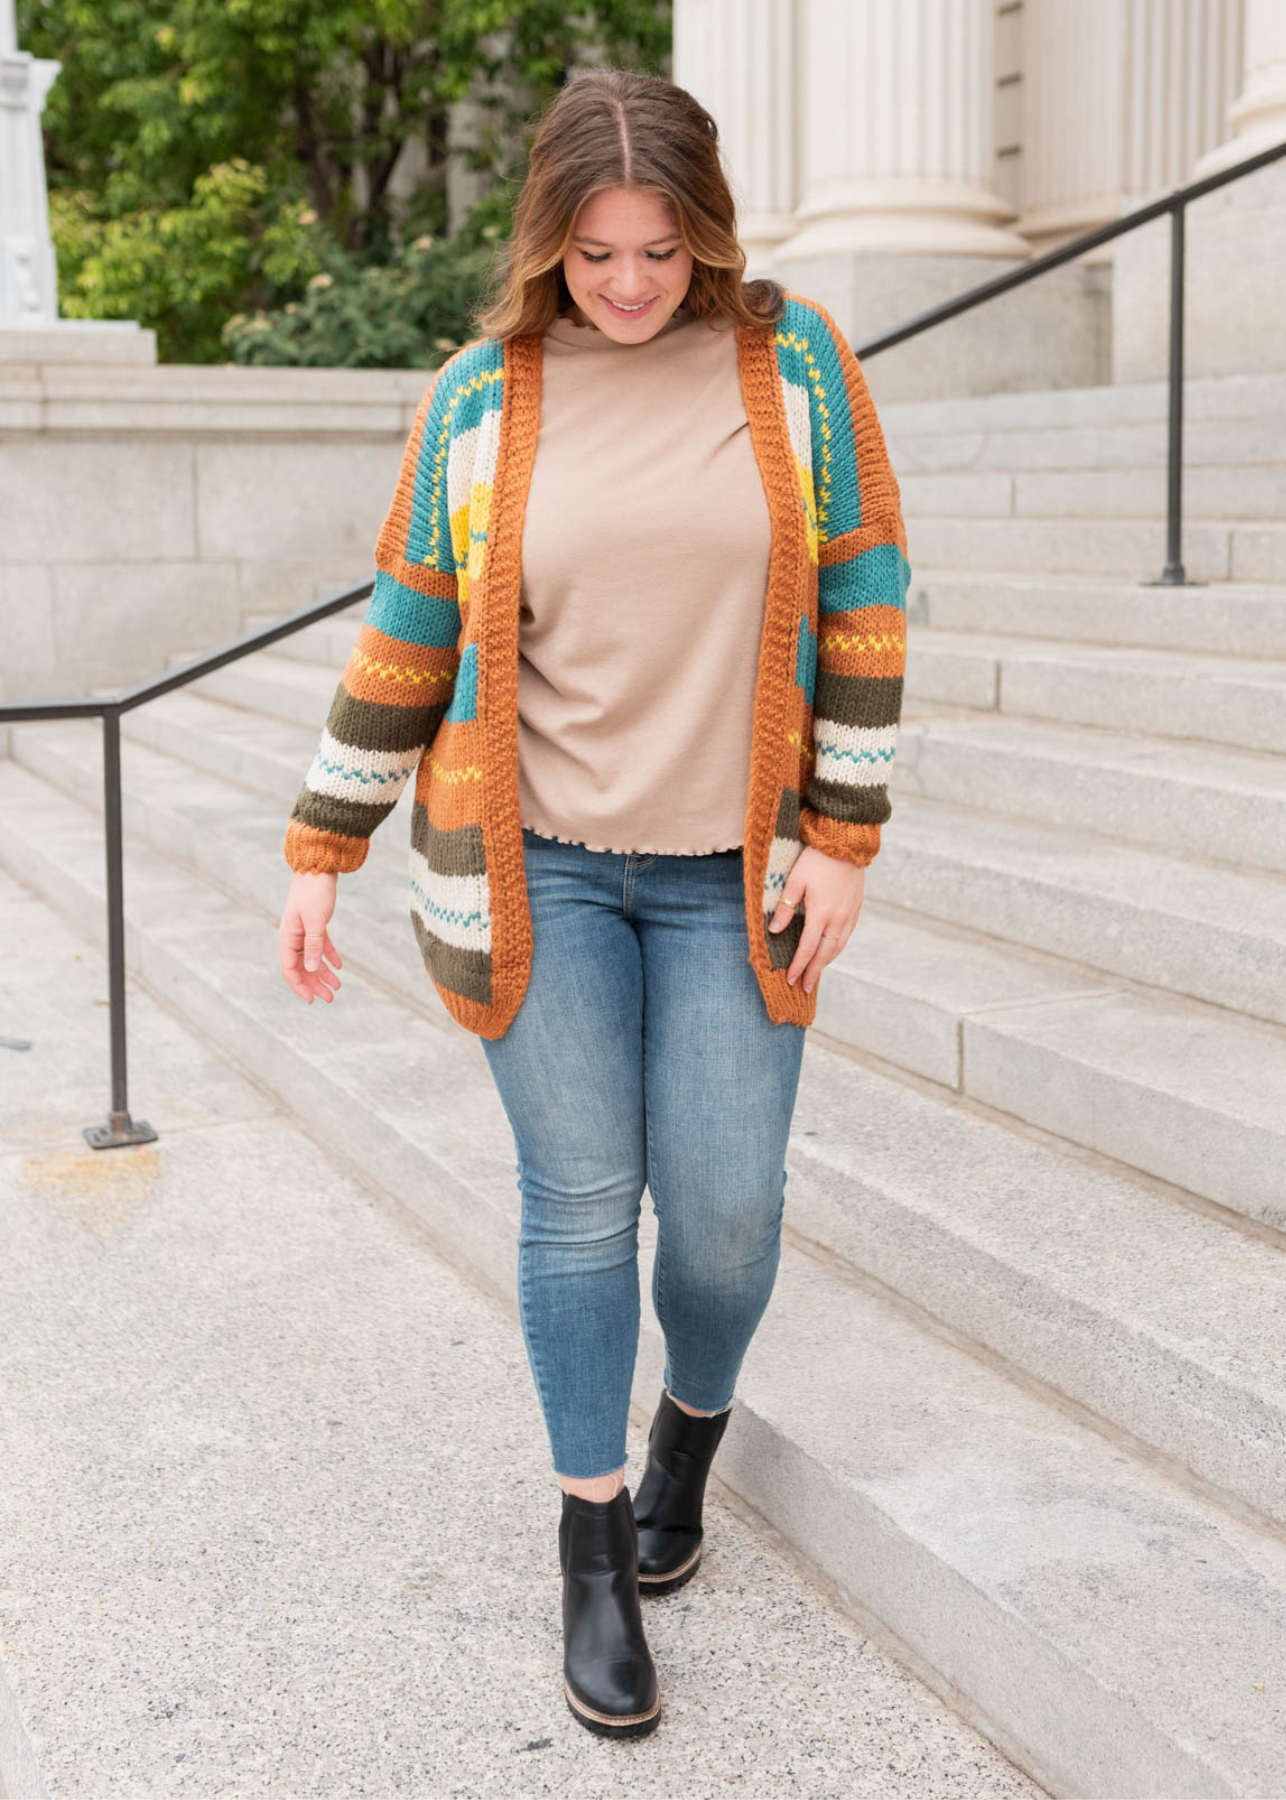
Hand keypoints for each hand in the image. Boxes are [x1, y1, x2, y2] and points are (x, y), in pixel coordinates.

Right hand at [279, 870, 342, 1004]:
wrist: (319, 869)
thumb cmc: (314, 893)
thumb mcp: (316, 921)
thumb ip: (313, 945)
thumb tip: (309, 969)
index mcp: (288, 936)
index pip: (289, 968)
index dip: (299, 986)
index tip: (311, 1000)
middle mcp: (293, 936)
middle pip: (301, 967)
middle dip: (314, 984)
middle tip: (330, 998)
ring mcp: (304, 931)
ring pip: (312, 959)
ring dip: (323, 973)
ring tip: (338, 987)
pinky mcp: (316, 925)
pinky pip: (321, 946)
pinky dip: (329, 957)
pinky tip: (339, 967)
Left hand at [767, 846, 865, 992]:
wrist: (846, 842)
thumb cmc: (816, 859)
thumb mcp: (795, 880)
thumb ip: (785, 907)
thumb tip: (775, 931)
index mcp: (821, 912)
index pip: (808, 948)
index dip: (798, 965)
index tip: (790, 979)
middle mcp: (839, 917)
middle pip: (825, 953)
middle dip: (813, 971)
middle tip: (803, 986)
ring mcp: (850, 913)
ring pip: (838, 946)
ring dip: (826, 962)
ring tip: (815, 973)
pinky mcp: (856, 907)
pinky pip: (847, 935)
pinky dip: (837, 947)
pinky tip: (831, 950)